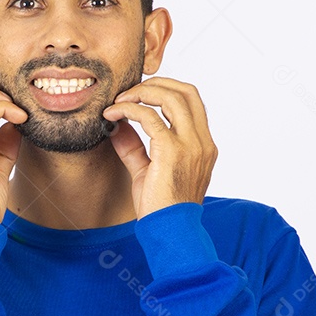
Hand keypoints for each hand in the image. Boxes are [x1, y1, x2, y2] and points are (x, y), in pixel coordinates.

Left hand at [102, 76, 217, 218]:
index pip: (192, 102)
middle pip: (186, 91)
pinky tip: (112, 116)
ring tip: (119, 101)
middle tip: (128, 92)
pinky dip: (128, 110)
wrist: (170, 232)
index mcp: (203, 145)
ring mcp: (191, 145)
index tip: (141, 95)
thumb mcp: (146, 171)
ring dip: (141, 92)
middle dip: (155, 83)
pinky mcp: (172, 151)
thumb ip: (134, 147)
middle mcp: (202, 142)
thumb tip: (116, 126)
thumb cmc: (160, 208)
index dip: (166, 90)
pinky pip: (149, 117)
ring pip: (171, 97)